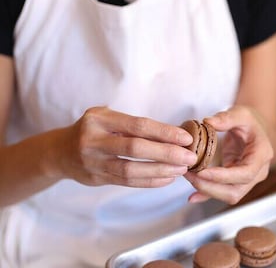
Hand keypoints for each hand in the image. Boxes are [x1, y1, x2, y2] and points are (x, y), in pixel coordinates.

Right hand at [53, 107, 196, 187]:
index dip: (164, 132)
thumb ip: (132, 125)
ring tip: (181, 170)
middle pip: (135, 148)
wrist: (60, 152)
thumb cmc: (93, 130)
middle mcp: (93, 140)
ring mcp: (93, 162)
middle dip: (166, 153)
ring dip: (160, 170)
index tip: (186, 138)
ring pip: (131, 169)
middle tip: (189, 157)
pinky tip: (167, 179)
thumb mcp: (106, 118)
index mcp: (99, 119)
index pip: (137, 125)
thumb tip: (172, 135)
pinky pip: (127, 182)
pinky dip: (149, 181)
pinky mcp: (96, 179)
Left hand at [184, 106, 273, 203]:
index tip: (202, 172)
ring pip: (229, 195)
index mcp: (262, 155)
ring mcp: (248, 180)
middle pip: (236, 191)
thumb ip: (226, 118)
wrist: (255, 130)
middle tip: (190, 174)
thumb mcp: (241, 113)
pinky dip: (207, 195)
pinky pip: (222, 192)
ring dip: (207, 190)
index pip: (245, 173)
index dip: (223, 176)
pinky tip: (192, 196)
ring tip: (188, 176)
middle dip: (211, 187)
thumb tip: (207, 122)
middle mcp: (258, 172)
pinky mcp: (236, 182)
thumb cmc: (249, 121)